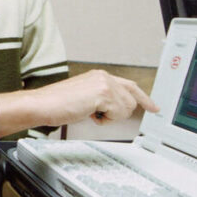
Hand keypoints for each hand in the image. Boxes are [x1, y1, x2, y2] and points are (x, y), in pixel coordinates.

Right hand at [0, 70, 157, 136]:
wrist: (41, 105)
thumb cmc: (56, 104)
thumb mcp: (85, 99)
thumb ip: (102, 100)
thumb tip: (113, 110)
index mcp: (99, 76)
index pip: (129, 86)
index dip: (143, 98)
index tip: (154, 107)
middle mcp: (103, 76)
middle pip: (131, 99)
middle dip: (118, 113)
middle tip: (99, 115)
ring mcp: (104, 83)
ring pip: (126, 108)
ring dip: (110, 117)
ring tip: (89, 113)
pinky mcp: (103, 93)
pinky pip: (118, 113)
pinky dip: (105, 120)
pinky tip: (90, 114)